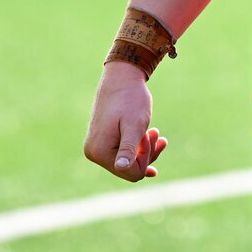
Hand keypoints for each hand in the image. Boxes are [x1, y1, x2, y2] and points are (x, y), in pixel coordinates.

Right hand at [83, 62, 167, 181]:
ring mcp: (96, 147)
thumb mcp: (135, 125)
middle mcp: (93, 153)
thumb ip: (129, 148)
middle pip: (129, 170)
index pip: (132, 173)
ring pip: (128, 161)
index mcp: (99, 152)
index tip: (153, 133)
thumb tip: (121, 167)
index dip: (147, 157)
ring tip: (156, 132)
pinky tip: (152, 139)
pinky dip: (138, 147)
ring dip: (145, 149)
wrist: (121, 78)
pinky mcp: (102, 141)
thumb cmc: (131, 99)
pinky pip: (122, 153)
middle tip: (157, 132)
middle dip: (147, 153)